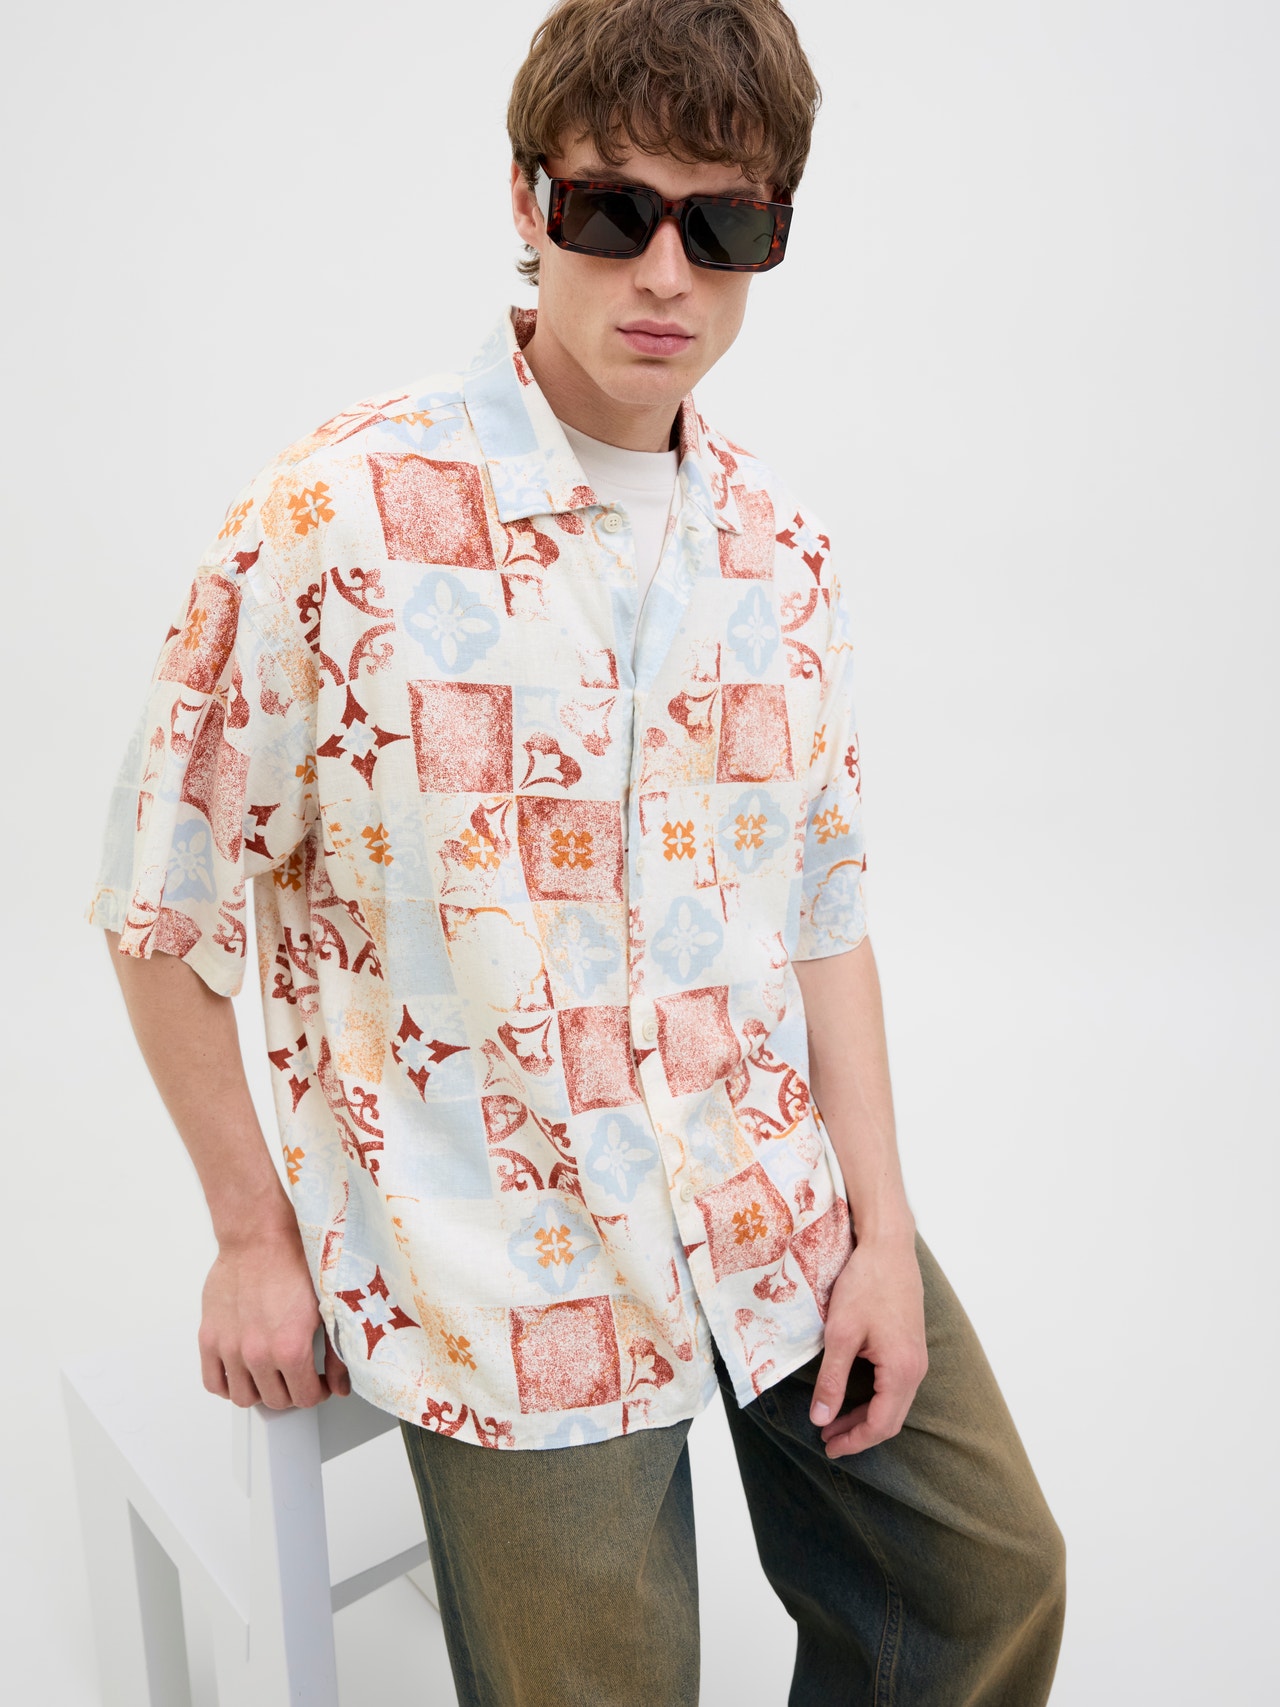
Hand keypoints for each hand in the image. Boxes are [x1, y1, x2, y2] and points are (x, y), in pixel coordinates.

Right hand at [197, 1223, 349, 1409]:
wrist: (258, 1236)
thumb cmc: (294, 1261)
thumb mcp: (327, 1306)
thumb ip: (337, 1352)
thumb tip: (341, 1386)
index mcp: (290, 1348)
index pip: (304, 1397)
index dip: (316, 1392)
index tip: (317, 1384)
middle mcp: (257, 1353)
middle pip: (275, 1401)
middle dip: (292, 1392)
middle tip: (298, 1376)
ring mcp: (230, 1348)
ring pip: (244, 1397)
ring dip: (261, 1392)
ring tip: (271, 1375)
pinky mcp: (209, 1338)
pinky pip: (213, 1382)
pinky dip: (228, 1385)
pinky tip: (243, 1372)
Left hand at [809, 1232, 926, 1456]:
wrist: (889, 1247)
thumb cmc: (865, 1285)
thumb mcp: (841, 1335)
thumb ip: (832, 1380)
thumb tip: (819, 1418)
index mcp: (902, 1371)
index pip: (881, 1425)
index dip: (854, 1441)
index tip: (827, 1446)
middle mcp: (916, 1370)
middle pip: (890, 1420)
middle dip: (858, 1433)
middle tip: (827, 1438)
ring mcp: (917, 1358)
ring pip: (894, 1404)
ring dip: (865, 1416)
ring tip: (833, 1420)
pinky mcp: (911, 1346)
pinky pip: (896, 1386)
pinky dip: (874, 1398)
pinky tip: (852, 1393)